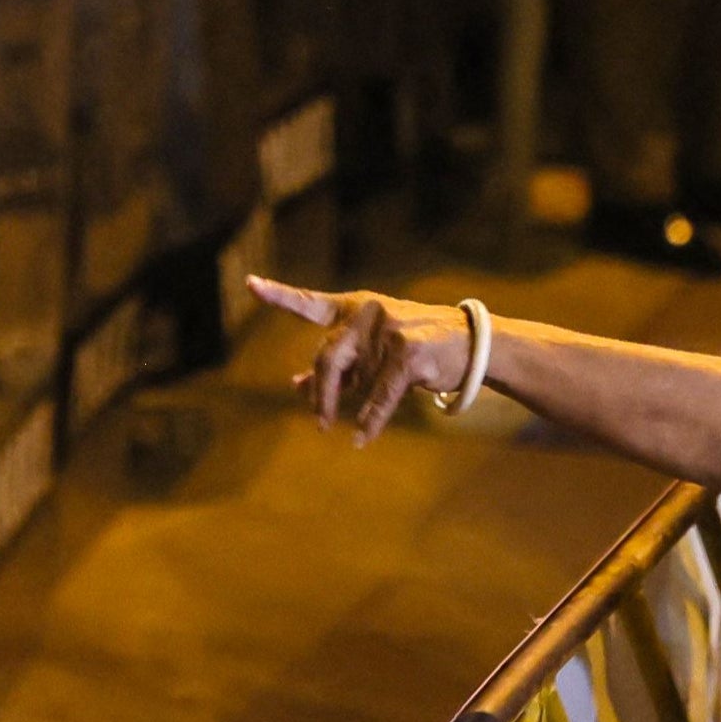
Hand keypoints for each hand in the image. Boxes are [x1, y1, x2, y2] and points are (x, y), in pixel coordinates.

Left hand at [248, 276, 472, 444]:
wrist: (470, 344)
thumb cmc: (413, 346)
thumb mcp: (371, 350)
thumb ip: (337, 364)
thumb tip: (296, 385)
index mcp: (354, 307)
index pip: (310, 303)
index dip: (279, 295)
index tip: (250, 283)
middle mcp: (368, 312)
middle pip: (326, 355)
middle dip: (319, 391)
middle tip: (317, 420)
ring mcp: (389, 331)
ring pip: (352, 379)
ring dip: (340, 407)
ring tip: (335, 428)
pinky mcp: (409, 354)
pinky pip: (379, 396)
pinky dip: (369, 420)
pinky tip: (361, 438)